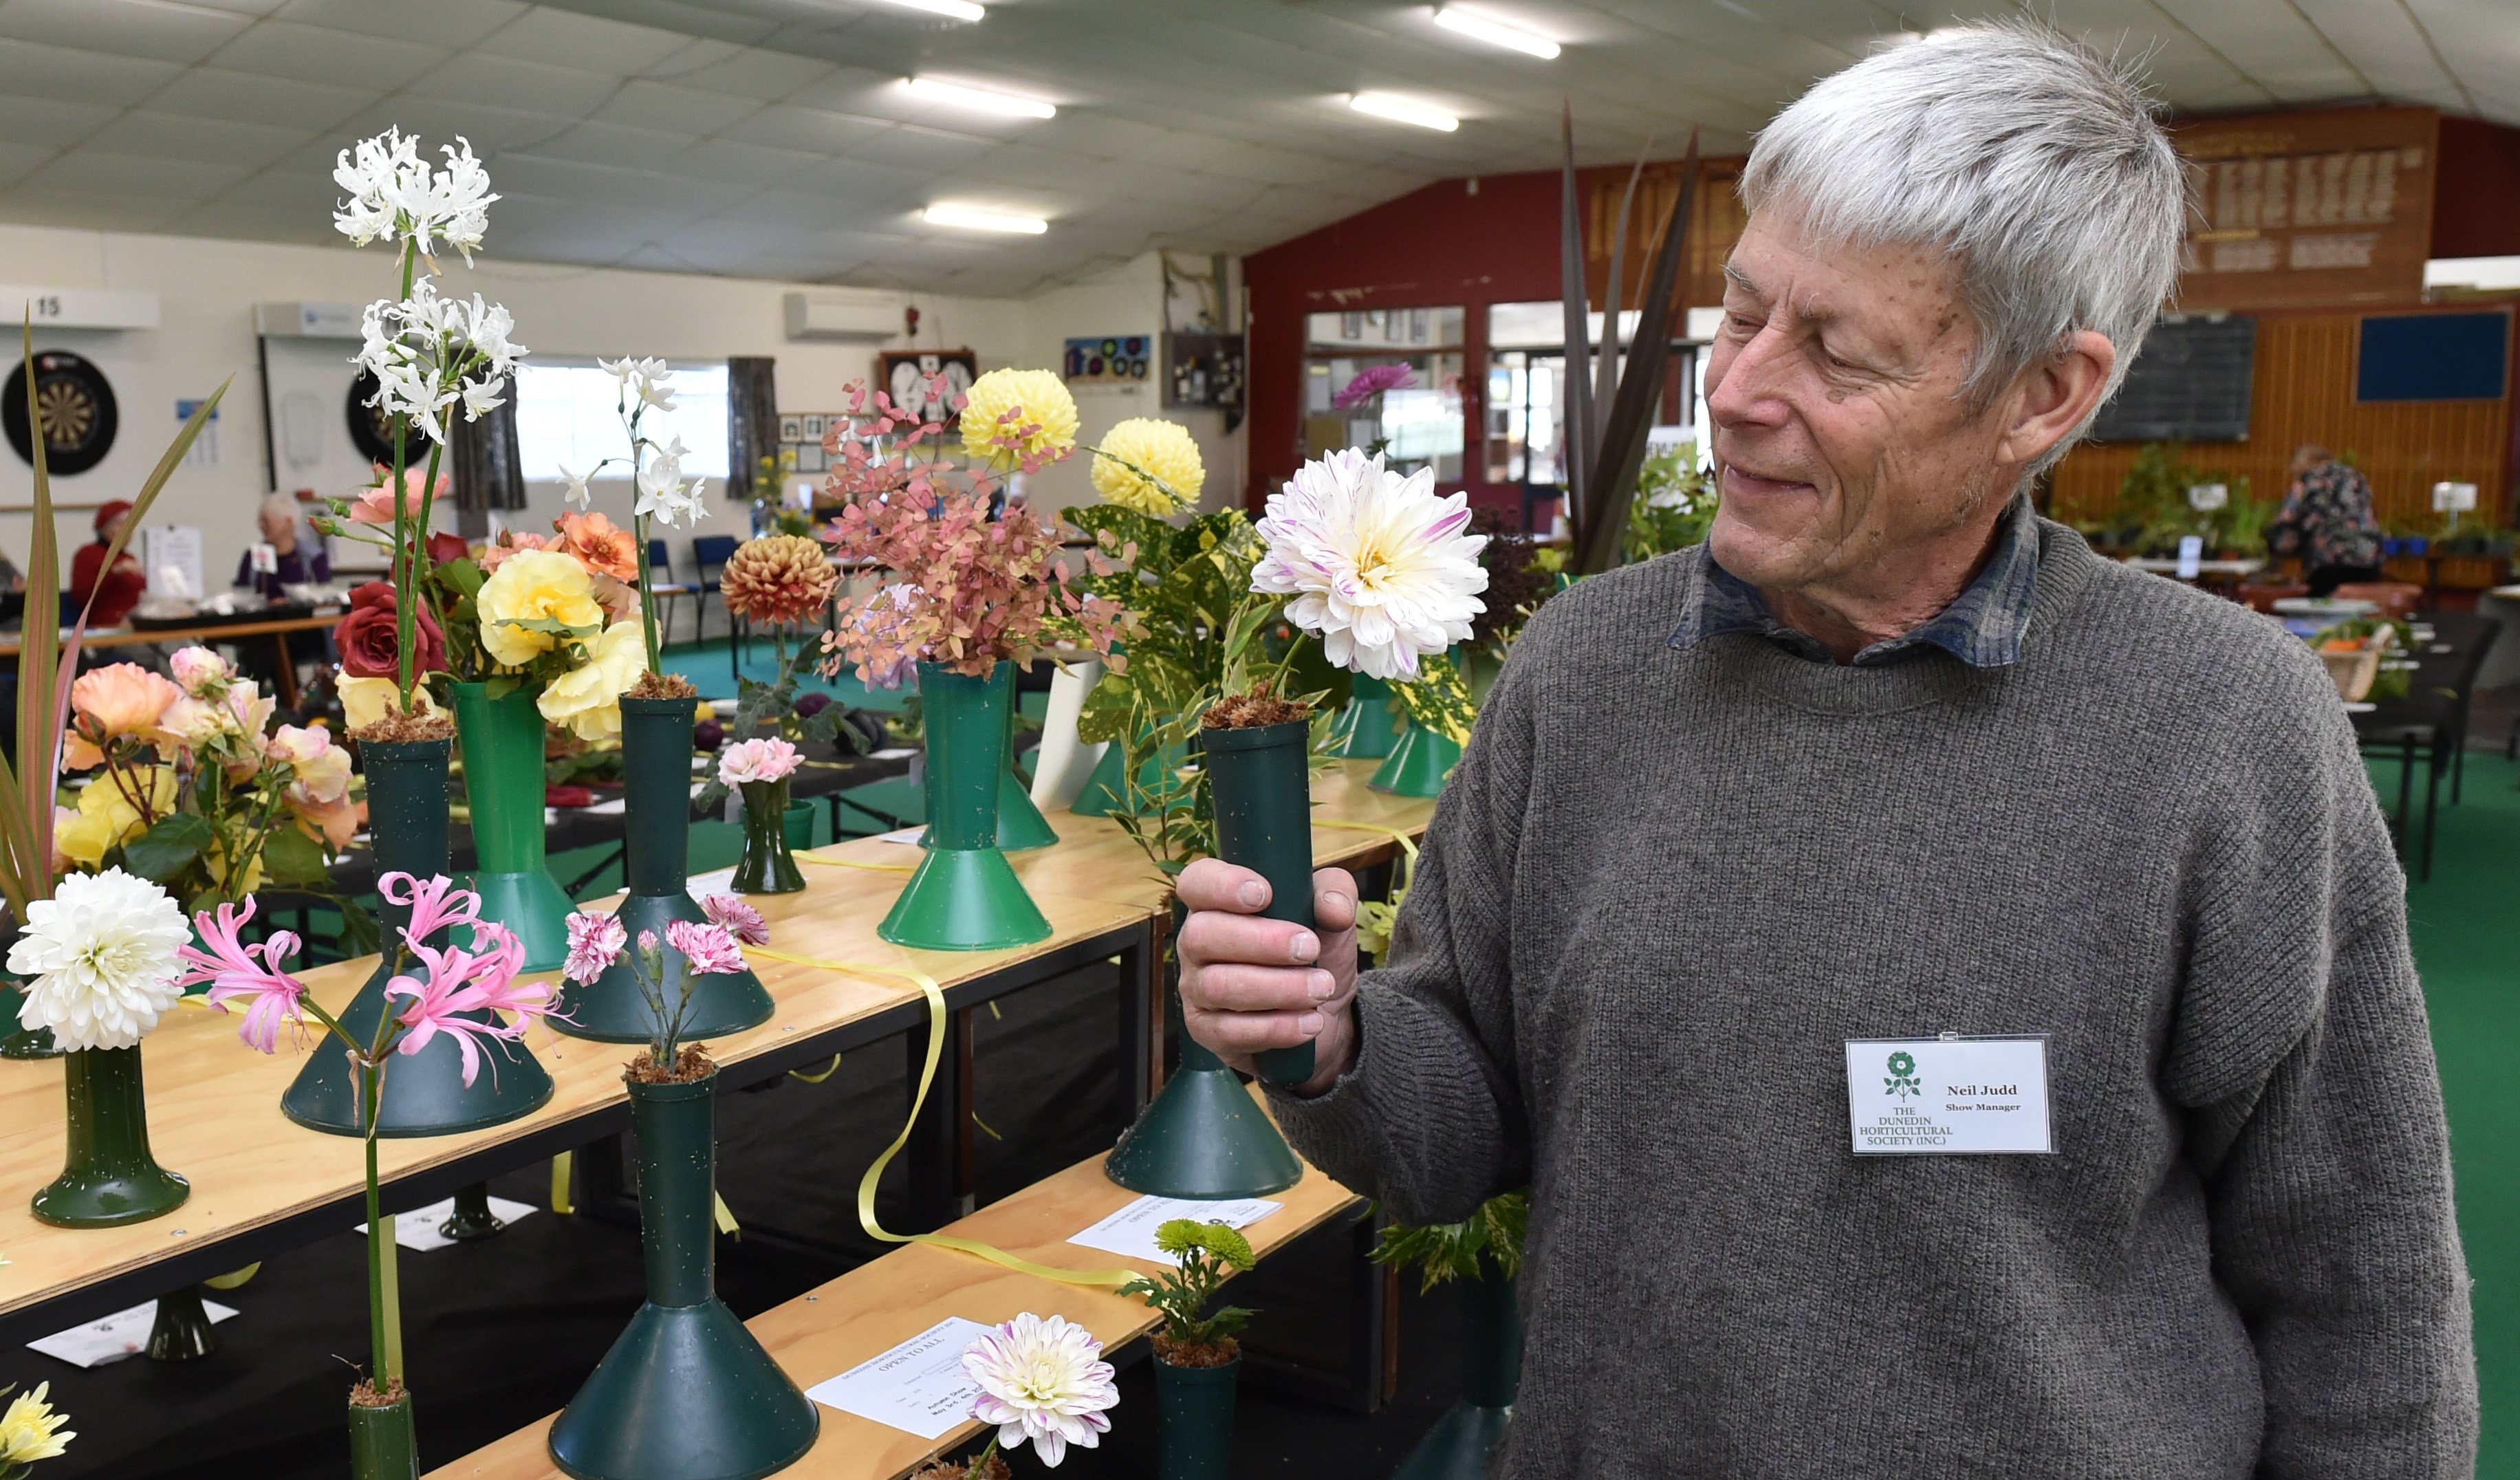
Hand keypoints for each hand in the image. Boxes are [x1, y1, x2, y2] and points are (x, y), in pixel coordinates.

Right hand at [1176, 857, 1359, 1096]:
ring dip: (1277, 988)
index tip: (1264, 894)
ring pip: (1218, 986)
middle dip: (1261, 942)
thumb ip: (1336, 896)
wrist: (1323, 1010)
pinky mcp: (1207, 1031)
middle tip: (1309, 949)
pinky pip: (1229, 1031)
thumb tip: (1333, 907)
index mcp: (1218, 904)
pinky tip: (1310, 1022)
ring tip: (1321, 988)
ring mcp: (1196, 989)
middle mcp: (1196, 944)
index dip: (1221, 885)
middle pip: (1202, 935)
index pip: (1197, 882)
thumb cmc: (1314, 952)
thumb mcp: (1332, 916)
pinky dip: (1276, 1027)